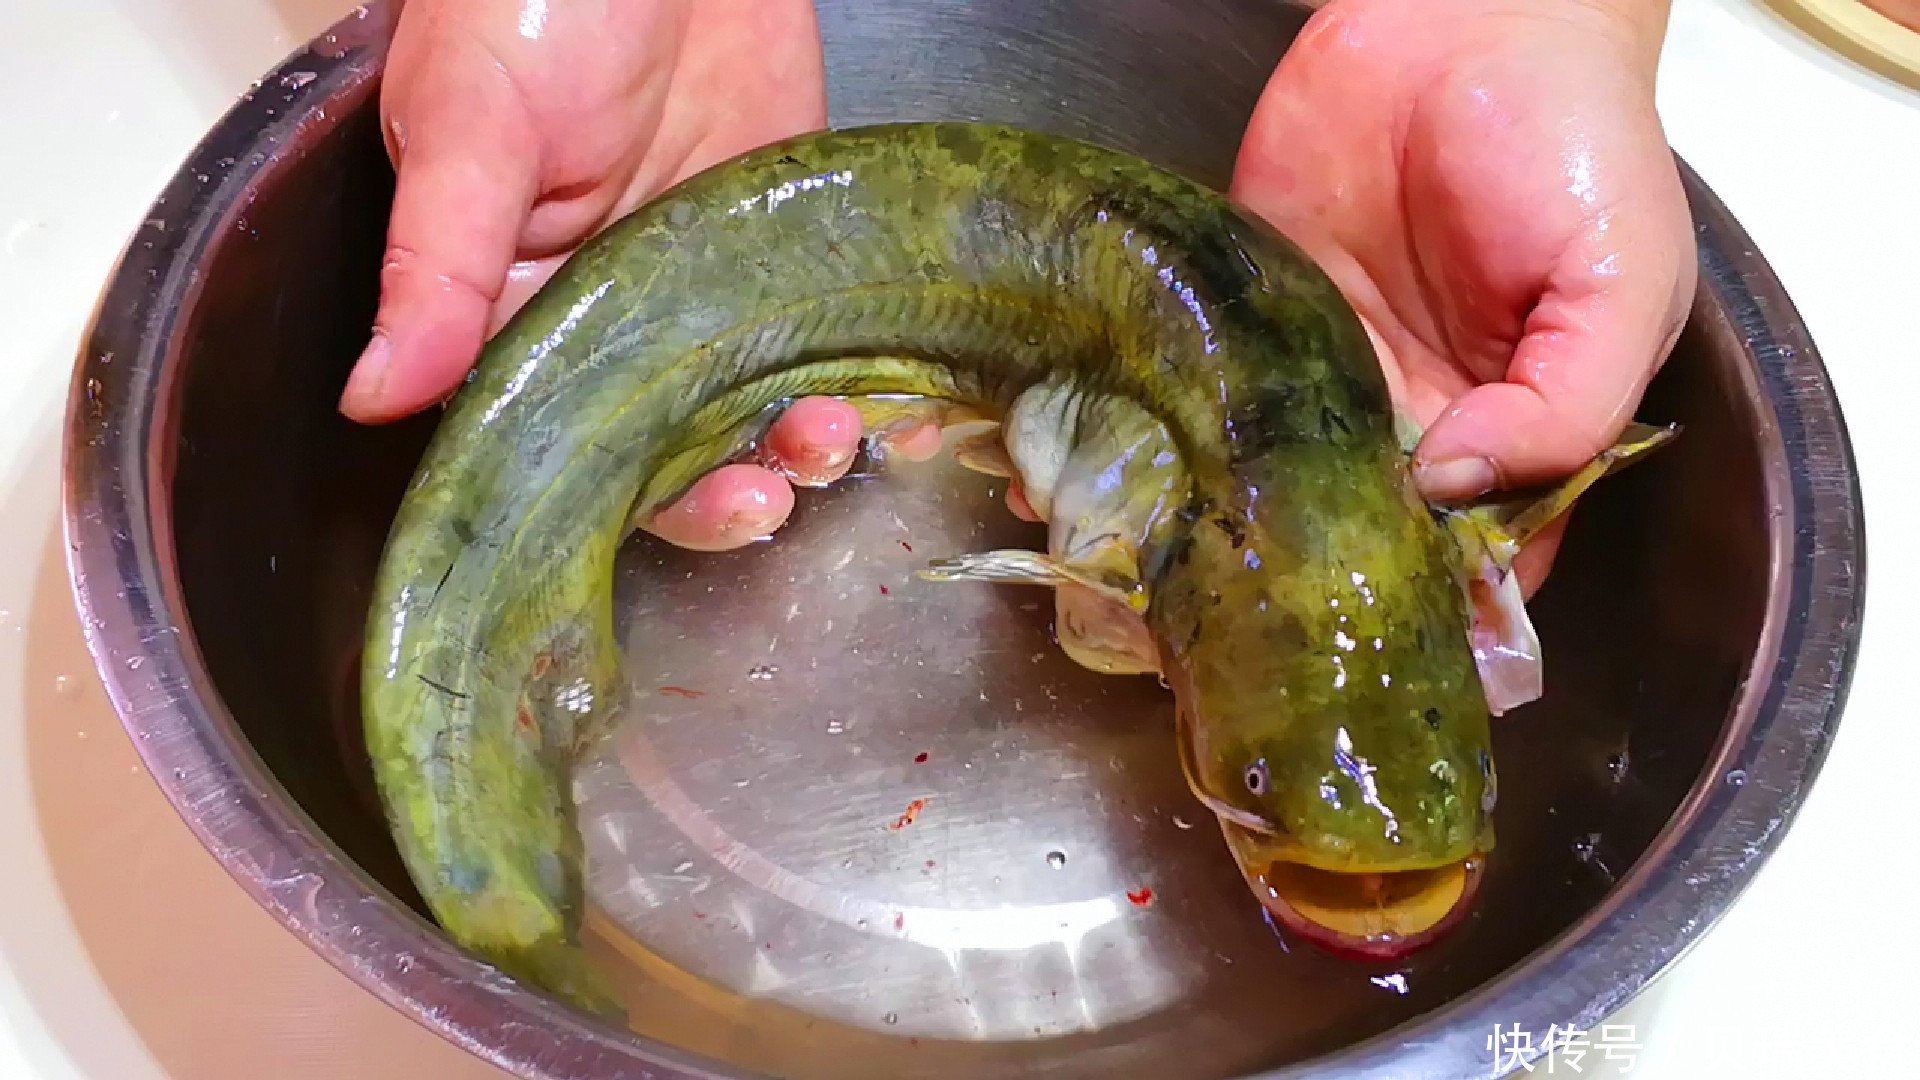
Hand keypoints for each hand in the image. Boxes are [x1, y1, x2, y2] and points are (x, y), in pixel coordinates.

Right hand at [339, 0, 865, 549]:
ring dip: (797, 443)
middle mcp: (611, 321)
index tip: (692, 511)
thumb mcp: (470, 127)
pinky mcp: (782, 251)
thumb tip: (374, 392)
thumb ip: (434, 264)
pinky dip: (861, 378)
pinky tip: (894, 398)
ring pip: (752, 409)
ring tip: (833, 434)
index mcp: (513, 311)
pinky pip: (824, 338)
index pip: (559, 447)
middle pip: (667, 454)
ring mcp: (706, 292)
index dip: (624, 503)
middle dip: (724, 491)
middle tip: (771, 490)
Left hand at [1231, 0, 1695, 593]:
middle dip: (1338, 581)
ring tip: (1213, 582)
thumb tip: (1461, 486)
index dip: (1450, 604)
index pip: (1487, 559)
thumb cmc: (1574, 141)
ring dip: (1261, 526)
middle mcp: (1424, 417)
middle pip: (1376, 537)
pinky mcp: (1265, 320)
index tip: (1396, 638)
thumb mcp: (1622, 281)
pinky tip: (1169, 488)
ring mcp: (1337, 373)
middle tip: (1284, 627)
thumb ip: (1573, 404)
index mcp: (1521, 427)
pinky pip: (1228, 399)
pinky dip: (1199, 443)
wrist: (1467, 19)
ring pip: (1293, 485)